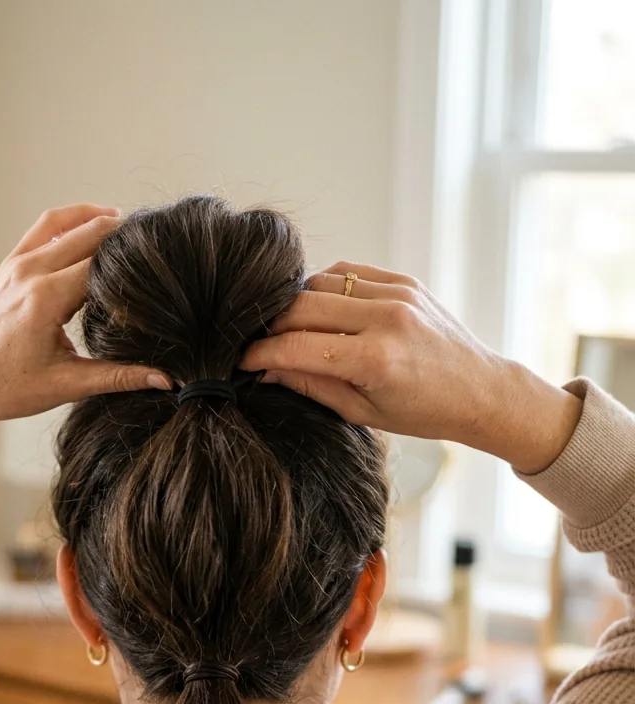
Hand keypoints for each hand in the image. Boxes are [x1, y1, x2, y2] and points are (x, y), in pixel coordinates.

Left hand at [0, 204, 171, 462]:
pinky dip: (69, 221)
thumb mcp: (67, 384)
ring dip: (96, 218)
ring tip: (127, 224)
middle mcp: (30, 273)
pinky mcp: (9, 266)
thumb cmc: (6, 389)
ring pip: (64, 222)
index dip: (135, 264)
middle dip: (122, 235)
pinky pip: (43, 228)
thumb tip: (165, 379)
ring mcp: (16, 265)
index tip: (162, 265)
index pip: (102, 265)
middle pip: (88, 235)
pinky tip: (91, 225)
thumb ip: (119, 377)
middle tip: (155, 241)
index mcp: (45, 300)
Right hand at [240, 262, 581, 473]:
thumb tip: (267, 370)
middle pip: (301, 307)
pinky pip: (346, 274)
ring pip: (319, 284)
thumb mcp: (362, 412)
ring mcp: (397, 294)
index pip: (297, 347)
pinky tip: (321, 311)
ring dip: (296, 305)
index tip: (243, 360)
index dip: (261, 354)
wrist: (479, 389)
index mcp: (376, 359)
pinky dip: (325, 289)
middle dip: (271, 327)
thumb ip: (311, 385)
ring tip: (289, 330)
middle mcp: (386, 319)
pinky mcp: (404, 280)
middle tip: (259, 344)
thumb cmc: (423, 411)